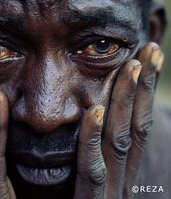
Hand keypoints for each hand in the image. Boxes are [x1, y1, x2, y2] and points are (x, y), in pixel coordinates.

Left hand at [74, 43, 163, 198]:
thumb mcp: (83, 177)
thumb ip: (90, 151)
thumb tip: (96, 118)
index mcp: (115, 169)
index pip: (130, 123)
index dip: (140, 91)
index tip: (142, 59)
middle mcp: (117, 178)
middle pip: (131, 125)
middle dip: (143, 87)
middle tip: (151, 50)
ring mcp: (105, 194)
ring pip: (118, 141)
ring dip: (126, 102)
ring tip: (133, 65)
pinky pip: (90, 171)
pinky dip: (93, 141)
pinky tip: (95, 110)